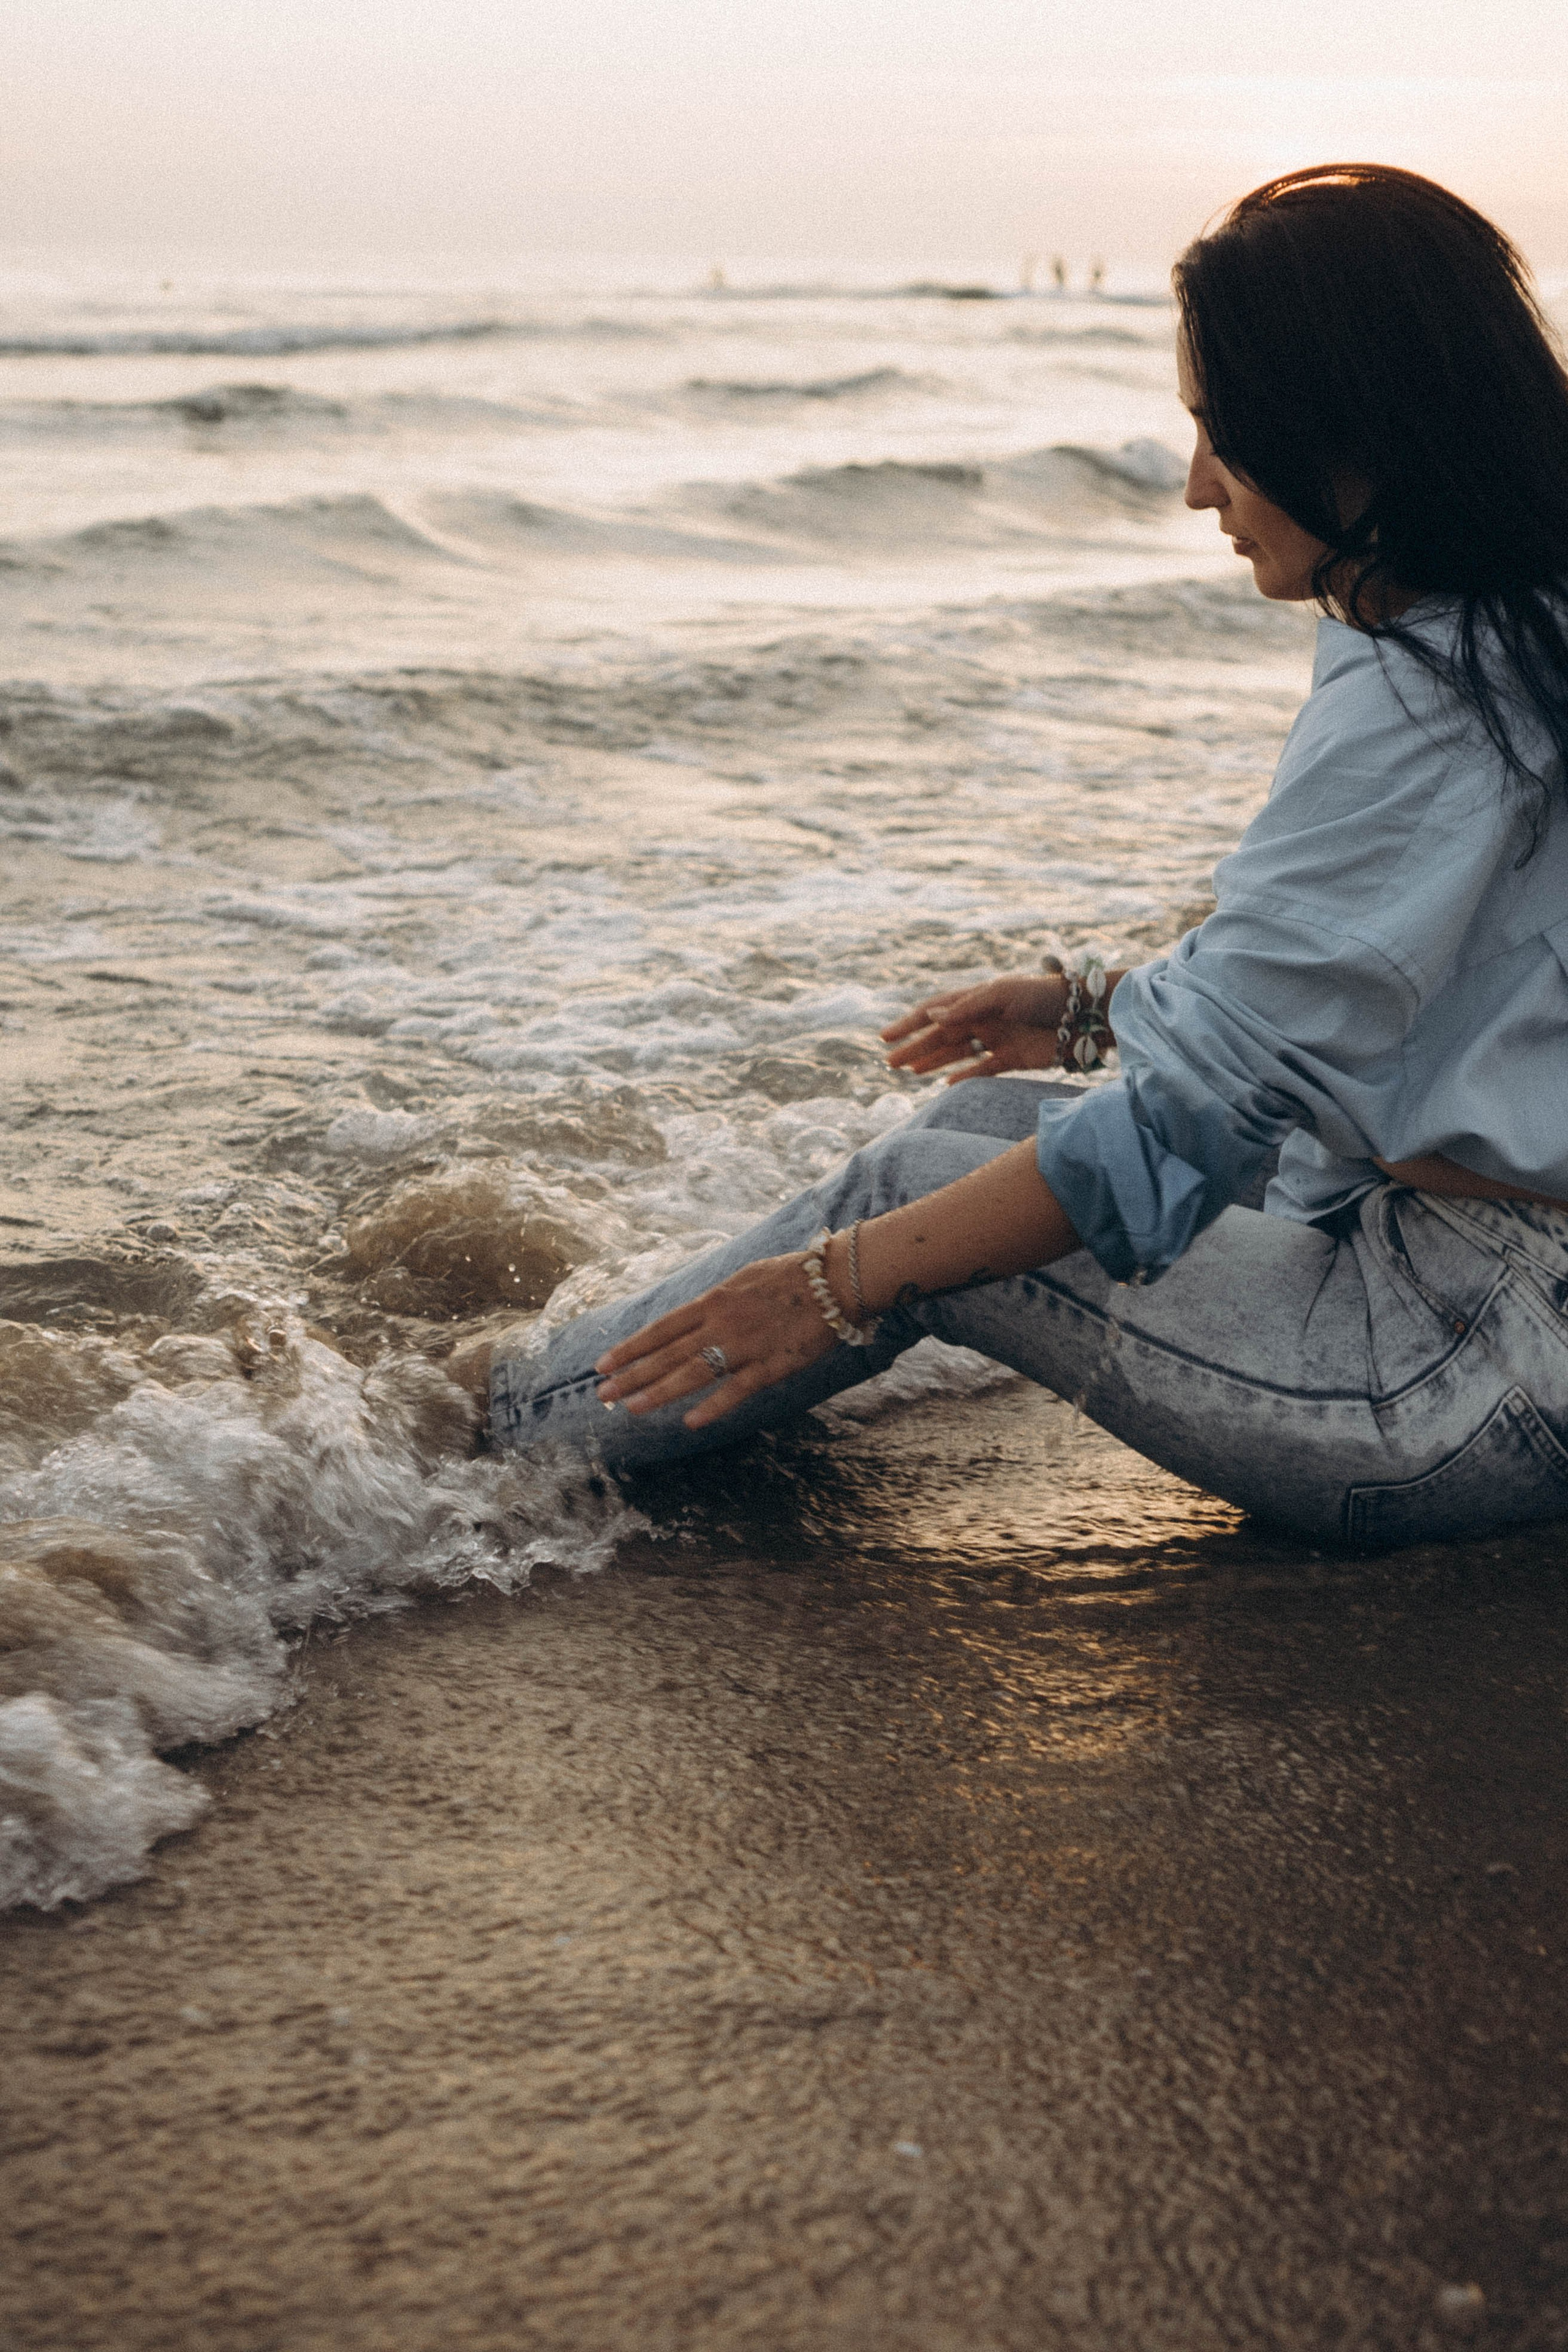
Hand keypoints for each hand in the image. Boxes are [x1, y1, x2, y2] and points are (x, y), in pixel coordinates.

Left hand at [595, 1250, 838, 1428]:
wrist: (835, 1281)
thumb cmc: (790, 1277)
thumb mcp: (742, 1280)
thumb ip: (715, 1303)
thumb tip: (690, 1318)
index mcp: (714, 1301)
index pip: (662, 1328)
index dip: (630, 1347)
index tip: (603, 1363)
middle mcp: (722, 1323)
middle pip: (668, 1353)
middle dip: (632, 1374)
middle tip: (602, 1393)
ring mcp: (745, 1346)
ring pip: (693, 1373)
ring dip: (659, 1392)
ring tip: (631, 1407)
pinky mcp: (771, 1366)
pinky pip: (736, 1390)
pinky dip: (713, 1406)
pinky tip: (689, 1422)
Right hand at [881, 973, 1067, 1082]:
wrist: (1082, 1015)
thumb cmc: (1041, 996)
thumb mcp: (1001, 995)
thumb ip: (967, 1007)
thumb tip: (931, 1016)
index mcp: (976, 999)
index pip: (934, 1011)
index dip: (908, 1024)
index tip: (884, 1037)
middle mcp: (982, 1019)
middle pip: (939, 1035)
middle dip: (913, 1048)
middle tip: (889, 1063)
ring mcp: (996, 1038)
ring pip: (955, 1053)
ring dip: (932, 1061)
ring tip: (909, 1072)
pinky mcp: (1012, 1058)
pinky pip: (981, 1070)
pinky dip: (964, 1077)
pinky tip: (945, 1085)